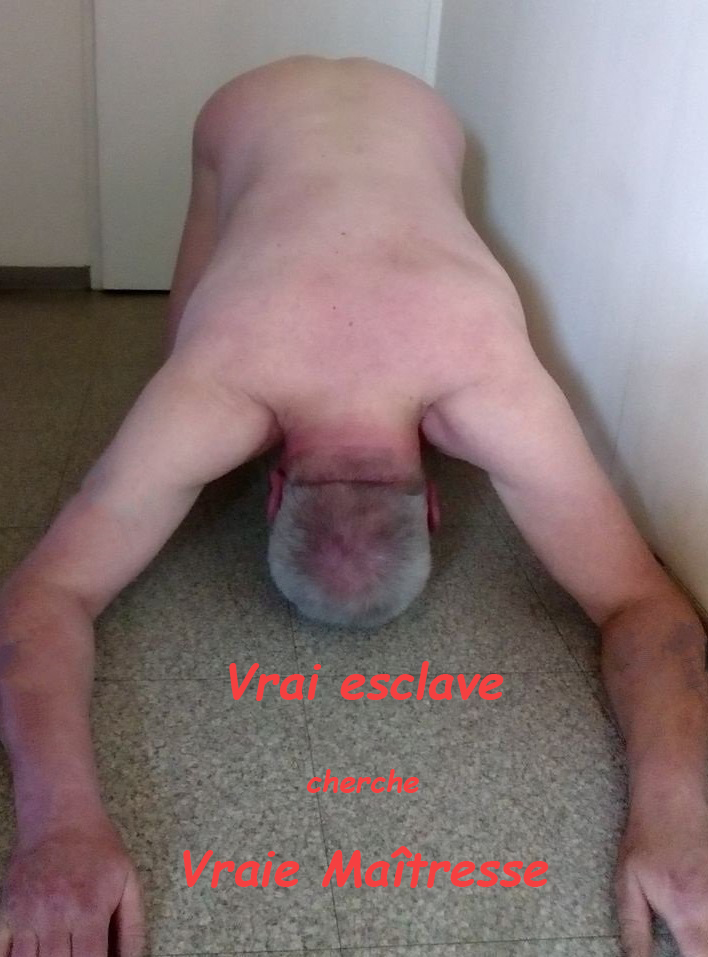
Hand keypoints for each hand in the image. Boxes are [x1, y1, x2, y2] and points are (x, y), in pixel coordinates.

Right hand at [0, 811, 144, 956]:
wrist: (60, 815)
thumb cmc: (98, 848)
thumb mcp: (128, 881)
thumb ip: (132, 927)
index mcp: (90, 910)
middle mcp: (55, 916)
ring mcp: (26, 915)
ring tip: (57, 954)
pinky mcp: (6, 911)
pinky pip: (2, 951)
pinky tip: (28, 954)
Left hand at [616, 793, 707, 955]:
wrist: (671, 800)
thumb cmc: (647, 841)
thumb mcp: (628, 885)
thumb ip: (634, 932)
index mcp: (688, 913)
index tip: (683, 955)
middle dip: (701, 950)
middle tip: (688, 944)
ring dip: (707, 935)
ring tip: (692, 929)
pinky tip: (702, 919)